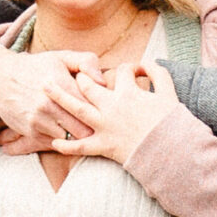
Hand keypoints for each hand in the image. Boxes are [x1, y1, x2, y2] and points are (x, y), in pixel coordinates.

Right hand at [0, 46, 104, 151]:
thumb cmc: (36, 67)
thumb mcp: (60, 57)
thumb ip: (86, 62)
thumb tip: (103, 80)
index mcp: (61, 84)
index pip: (91, 105)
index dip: (102, 111)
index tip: (109, 113)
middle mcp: (50, 104)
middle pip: (84, 128)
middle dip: (95, 131)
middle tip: (104, 131)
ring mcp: (39, 120)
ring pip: (71, 140)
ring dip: (80, 139)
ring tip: (90, 137)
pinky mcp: (30, 132)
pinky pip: (55, 144)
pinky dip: (64, 143)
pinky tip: (70, 137)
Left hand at [54, 62, 177, 166]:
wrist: (170, 152)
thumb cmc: (172, 123)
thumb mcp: (170, 94)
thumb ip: (159, 75)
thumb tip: (148, 64)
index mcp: (129, 92)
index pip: (122, 71)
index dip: (128, 68)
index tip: (134, 72)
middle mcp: (112, 106)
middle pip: (89, 86)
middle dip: (82, 77)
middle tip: (76, 76)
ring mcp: (105, 126)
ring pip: (77, 109)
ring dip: (60, 97)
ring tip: (45, 89)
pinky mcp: (104, 146)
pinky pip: (81, 146)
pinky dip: (67, 145)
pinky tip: (54, 142)